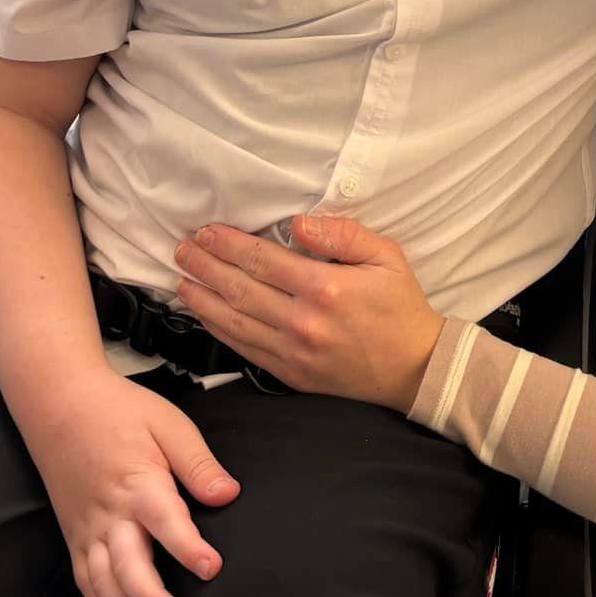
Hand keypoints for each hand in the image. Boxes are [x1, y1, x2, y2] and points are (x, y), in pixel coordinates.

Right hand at [15, 369, 236, 596]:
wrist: (59, 403)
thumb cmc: (116, 411)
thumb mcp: (168, 423)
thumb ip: (198, 464)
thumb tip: (226, 494)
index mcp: (138, 483)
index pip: (167, 524)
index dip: (189, 549)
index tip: (210, 567)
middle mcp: (110, 514)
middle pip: (129, 567)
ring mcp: (87, 529)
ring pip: (103, 582)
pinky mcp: (74, 536)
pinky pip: (83, 578)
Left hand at [174, 216, 445, 414]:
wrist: (414, 368)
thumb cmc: (400, 307)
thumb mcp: (386, 256)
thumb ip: (343, 233)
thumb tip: (298, 223)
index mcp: (325, 287)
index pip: (262, 260)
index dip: (229, 244)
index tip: (207, 232)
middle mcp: (302, 321)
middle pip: (240, 289)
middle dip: (205, 266)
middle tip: (182, 250)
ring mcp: (293, 351)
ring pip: (234, 321)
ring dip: (202, 299)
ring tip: (181, 280)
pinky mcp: (290, 374)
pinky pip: (244, 349)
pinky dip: (219, 330)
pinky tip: (205, 314)